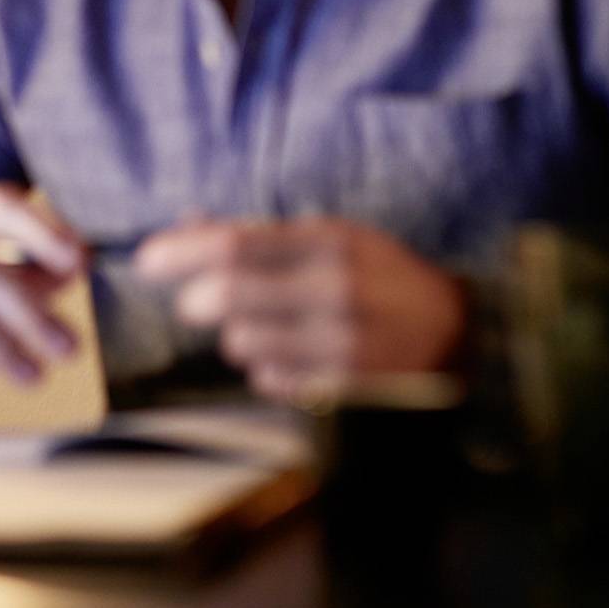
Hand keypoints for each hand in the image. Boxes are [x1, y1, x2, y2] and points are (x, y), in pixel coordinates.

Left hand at [134, 215, 464, 403]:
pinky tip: (286, 356)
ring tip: (256, 329)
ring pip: (244, 343)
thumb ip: (260, 235)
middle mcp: (335, 289)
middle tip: (192, 304)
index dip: (181, 252)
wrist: (461, 333)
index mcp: (329, 242)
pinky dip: (264, 369)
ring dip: (234, 336)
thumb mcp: (332, 239)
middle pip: (230, 294)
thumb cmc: (382, 279)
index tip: (146, 260)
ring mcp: (341, 342)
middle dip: (197, 300)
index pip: (235, 244)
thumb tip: (188, 221)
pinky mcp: (346, 386)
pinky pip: (272, 380)